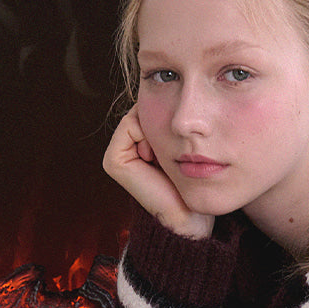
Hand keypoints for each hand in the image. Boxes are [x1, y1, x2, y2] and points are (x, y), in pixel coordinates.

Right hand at [103, 107, 213, 239]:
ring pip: (140, 114)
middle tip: (174, 152)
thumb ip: (176, 119)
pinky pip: (132, 123)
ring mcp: (117, 154)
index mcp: (141, 145)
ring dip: (159, 129)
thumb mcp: (188, 145)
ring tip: (165, 158)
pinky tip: (155, 158)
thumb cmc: (195, 183)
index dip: (171, 116)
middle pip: (147, 109)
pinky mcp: (114, 160)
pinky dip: (148, 133)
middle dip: (164, 121)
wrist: (190, 216)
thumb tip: (175, 91)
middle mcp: (127, 148)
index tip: (182, 146)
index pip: (154, 108)